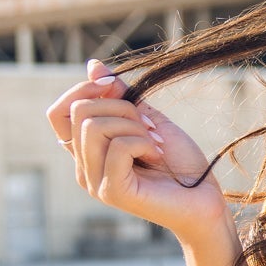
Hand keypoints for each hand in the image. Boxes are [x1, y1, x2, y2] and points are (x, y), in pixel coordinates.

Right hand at [44, 59, 229, 244]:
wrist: (205, 199)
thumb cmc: (180, 163)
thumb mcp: (147, 119)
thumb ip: (120, 96)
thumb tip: (93, 66)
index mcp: (88, 152)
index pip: (59, 113)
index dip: (82, 91)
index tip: (116, 87)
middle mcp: (84, 168)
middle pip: (80, 113)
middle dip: (121, 107)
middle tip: (150, 128)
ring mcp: (95, 182)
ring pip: (94, 127)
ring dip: (134, 126)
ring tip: (155, 144)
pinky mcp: (111, 192)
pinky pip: (117, 147)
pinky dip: (143, 143)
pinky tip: (157, 156)